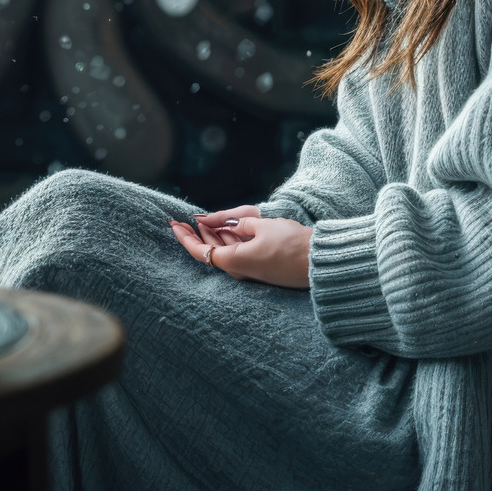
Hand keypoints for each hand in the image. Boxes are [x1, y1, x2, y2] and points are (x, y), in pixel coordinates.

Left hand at [169, 207, 311, 288]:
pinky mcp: (260, 268)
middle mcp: (239, 271)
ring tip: (204, 220)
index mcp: (235, 261)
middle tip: (186, 219)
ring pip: (224, 252)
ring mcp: (250, 271)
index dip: (185, 238)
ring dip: (214, 235)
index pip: (200, 252)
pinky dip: (229, 240)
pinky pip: (238, 253)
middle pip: (211, 251)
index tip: (174, 224)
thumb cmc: (291, 243)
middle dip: (198, 234)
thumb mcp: (262, 225)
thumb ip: (235, 223)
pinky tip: (227, 228)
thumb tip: (214, 221)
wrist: (317, 262)